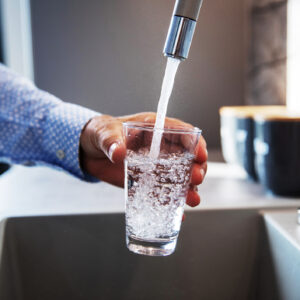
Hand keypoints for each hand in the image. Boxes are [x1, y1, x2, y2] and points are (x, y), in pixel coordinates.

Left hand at [80, 112, 207, 207]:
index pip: (181, 133)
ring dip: (188, 188)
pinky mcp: (146, 181)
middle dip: (195, 168)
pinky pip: (162, 192)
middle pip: (186, 157)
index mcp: (154, 129)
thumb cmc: (100, 134)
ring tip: (192, 200)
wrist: (89, 152)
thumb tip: (118, 152)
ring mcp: (155, 166)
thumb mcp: (104, 133)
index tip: (200, 155)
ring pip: (179, 177)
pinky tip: (177, 213)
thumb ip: (110, 141)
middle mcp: (160, 148)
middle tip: (196, 179)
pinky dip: (170, 202)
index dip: (195, 142)